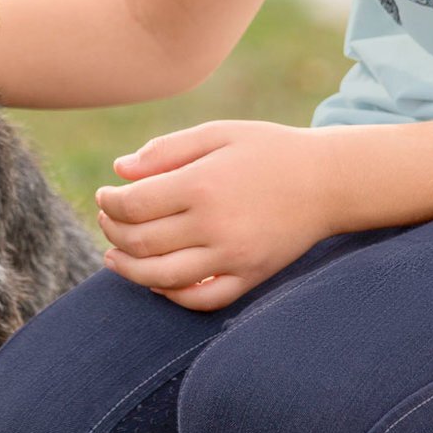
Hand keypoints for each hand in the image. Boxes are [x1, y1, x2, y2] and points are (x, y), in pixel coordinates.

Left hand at [94, 121, 337, 310]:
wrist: (328, 181)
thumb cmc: (269, 149)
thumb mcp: (219, 134)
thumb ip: (167, 150)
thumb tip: (119, 171)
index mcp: (202, 185)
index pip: (133, 204)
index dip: (109, 202)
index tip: (105, 194)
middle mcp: (215, 226)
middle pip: (141, 241)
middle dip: (113, 230)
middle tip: (107, 219)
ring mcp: (232, 257)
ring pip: (162, 277)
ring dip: (129, 269)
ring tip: (114, 255)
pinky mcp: (250, 277)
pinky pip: (201, 299)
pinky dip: (171, 295)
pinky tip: (155, 281)